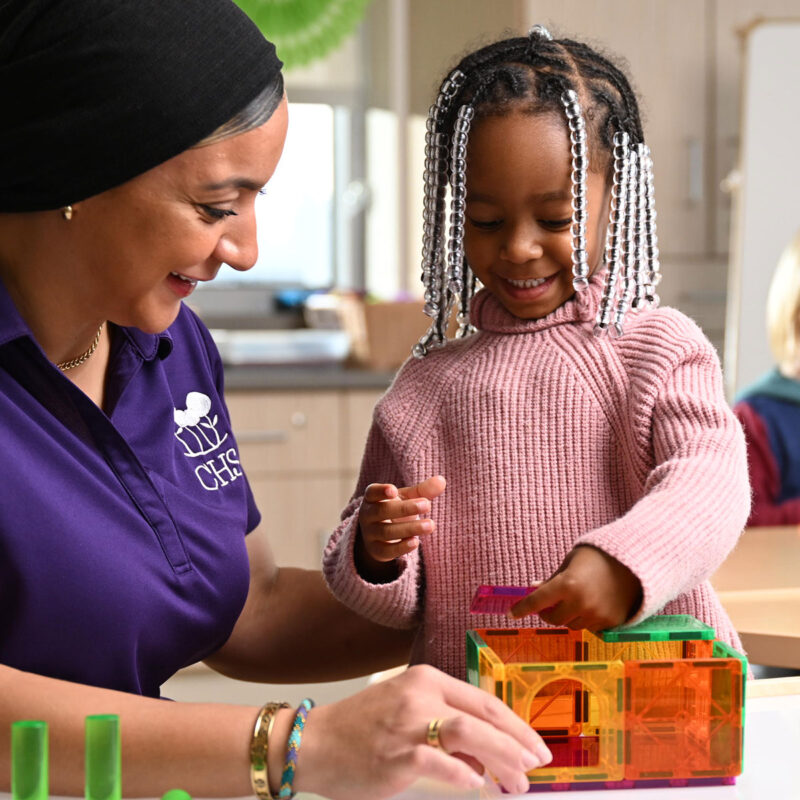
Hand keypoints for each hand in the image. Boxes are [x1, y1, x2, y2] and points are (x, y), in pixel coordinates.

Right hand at [295, 664, 551, 798]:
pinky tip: (477, 785)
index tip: (534, 745)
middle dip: (517, 743)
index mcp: (426, 679)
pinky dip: (463, 775)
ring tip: (517, 782)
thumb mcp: (406, 710)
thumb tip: (486, 757)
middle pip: (482, 716)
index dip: (514, 725)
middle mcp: (420, 694)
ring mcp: (407, 723)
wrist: (314, 742)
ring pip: (468, 733)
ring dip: (501, 759)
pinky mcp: (396, 754)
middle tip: (536, 766)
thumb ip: (444, 723)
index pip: (483, 700)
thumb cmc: (362, 729)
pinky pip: (439, 763)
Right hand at [356, 475, 445, 564]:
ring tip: (430, 525)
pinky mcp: (376, 550)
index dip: (381, 491)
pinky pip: (387, 550)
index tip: (394, 490)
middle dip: (405, 508)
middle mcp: (367, 515)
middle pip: (383, 511)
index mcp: (372, 498)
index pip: (372, 492)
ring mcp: (370, 534)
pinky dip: (401, 547)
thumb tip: (441, 481)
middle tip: (427, 505)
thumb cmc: (396, 509)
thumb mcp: (407, 498)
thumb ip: (423, 491)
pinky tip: (416, 542)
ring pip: (387, 531)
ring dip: (410, 528)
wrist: (380, 536)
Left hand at [509, 545, 642, 630]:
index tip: (511, 613)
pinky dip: (585, 619)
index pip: (537, 601)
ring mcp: (596, 616)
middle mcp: (580, 603)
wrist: (634, 563)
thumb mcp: (570, 562)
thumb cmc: (598, 557)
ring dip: (568, 617)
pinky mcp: (609, 623)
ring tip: (577, 599)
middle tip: (551, 603)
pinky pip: (589, 628)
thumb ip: (552, 579)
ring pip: (571, 626)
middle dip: (548, 612)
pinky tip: (592, 604)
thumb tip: (533, 589)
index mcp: (567, 584)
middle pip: (553, 619)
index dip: (522, 608)